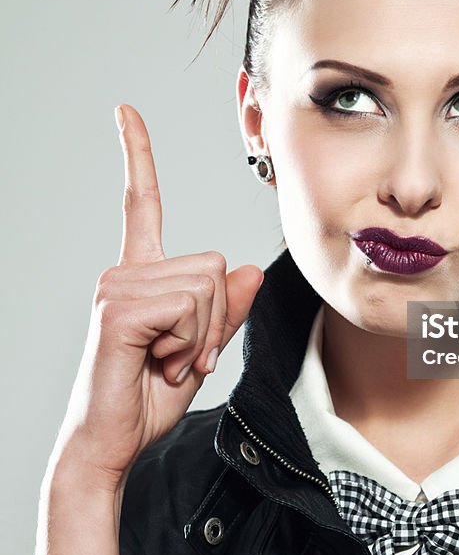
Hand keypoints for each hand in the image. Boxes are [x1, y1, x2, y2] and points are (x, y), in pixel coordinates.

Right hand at [52, 104, 263, 493]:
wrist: (111, 444)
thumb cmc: (148, 397)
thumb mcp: (202, 348)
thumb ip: (226, 309)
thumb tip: (251, 269)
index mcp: (142, 274)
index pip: (141, 202)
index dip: (137, 154)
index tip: (125, 110)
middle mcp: (125, 270)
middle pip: (217, 263)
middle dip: (218, 319)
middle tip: (184, 355)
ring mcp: (118, 285)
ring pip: (209, 285)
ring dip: (204, 334)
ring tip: (167, 361)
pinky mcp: (119, 307)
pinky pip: (191, 306)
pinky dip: (190, 343)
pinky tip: (157, 362)